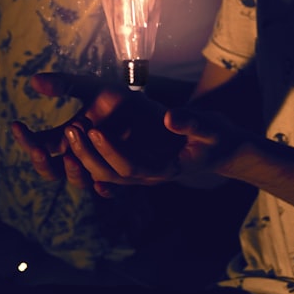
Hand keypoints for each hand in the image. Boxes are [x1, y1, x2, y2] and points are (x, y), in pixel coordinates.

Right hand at [10, 72, 184, 191]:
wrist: (168, 119)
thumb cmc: (128, 105)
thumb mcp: (97, 88)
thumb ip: (67, 84)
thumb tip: (32, 82)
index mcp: (73, 139)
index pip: (41, 147)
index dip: (28, 141)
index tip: (16, 124)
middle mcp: (88, 158)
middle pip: (56, 172)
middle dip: (44, 162)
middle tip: (40, 146)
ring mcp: (110, 168)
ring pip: (87, 178)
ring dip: (81, 160)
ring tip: (77, 135)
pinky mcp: (138, 174)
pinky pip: (120, 190)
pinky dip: (108, 190)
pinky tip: (102, 184)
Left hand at [59, 97, 250, 196]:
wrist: (221, 148)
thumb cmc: (218, 138)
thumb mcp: (211, 128)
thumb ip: (192, 123)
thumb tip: (170, 118)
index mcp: (165, 170)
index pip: (131, 167)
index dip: (111, 151)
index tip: (94, 130)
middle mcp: (149, 176)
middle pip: (110, 174)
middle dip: (88, 155)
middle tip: (72, 129)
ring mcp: (142, 171)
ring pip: (105, 172)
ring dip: (85, 155)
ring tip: (71, 130)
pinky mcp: (138, 161)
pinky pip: (109, 164)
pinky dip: (92, 155)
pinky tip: (77, 139)